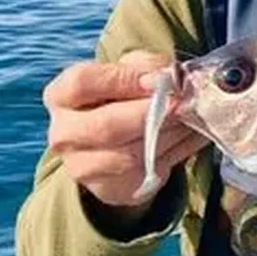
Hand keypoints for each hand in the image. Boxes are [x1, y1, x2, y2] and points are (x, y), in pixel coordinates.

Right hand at [43, 50, 208, 210]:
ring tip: (194, 114)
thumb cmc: (122, 92)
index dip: (124, 79)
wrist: (114, 139)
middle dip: (152, 113)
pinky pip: (151, 171)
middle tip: (183, 102)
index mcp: (62, 96)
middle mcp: (65, 134)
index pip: (84, 83)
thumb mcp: (129, 69)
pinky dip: (180, 149)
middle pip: (106, 126)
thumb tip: (170, 77)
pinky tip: (195, 132)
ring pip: (131, 154)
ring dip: (171, 133)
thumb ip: (146, 66)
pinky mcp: (112, 188)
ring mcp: (84, 167)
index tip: (160, 78)